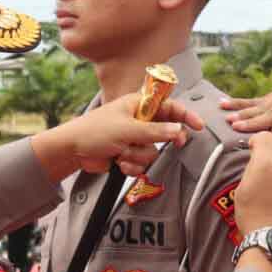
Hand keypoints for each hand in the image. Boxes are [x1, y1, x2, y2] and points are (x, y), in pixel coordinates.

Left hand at [36, 94, 203, 178]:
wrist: (73, 151)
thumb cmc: (95, 131)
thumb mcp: (127, 129)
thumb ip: (154, 131)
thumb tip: (178, 131)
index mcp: (139, 105)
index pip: (169, 107)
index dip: (185, 115)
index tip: (198, 126)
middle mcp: (139, 121)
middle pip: (165, 132)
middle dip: (161, 142)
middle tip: (174, 145)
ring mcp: (135, 139)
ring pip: (153, 152)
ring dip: (139, 156)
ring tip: (121, 153)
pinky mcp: (129, 154)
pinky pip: (143, 163)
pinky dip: (132, 165)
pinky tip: (119, 163)